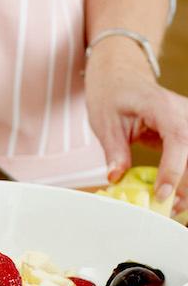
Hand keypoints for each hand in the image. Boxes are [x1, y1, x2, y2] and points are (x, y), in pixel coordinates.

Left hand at [85, 36, 187, 205]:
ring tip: (175, 207)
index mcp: (162, 107)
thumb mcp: (105, 122)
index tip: (163, 192)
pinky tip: (178, 195)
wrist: (121, 76)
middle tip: (170, 209)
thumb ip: (114, 150)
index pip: (178, 139)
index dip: (173, 168)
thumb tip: (116, 177)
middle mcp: (184, 112)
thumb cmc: (112, 94)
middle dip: (186, 183)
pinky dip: (186, 175)